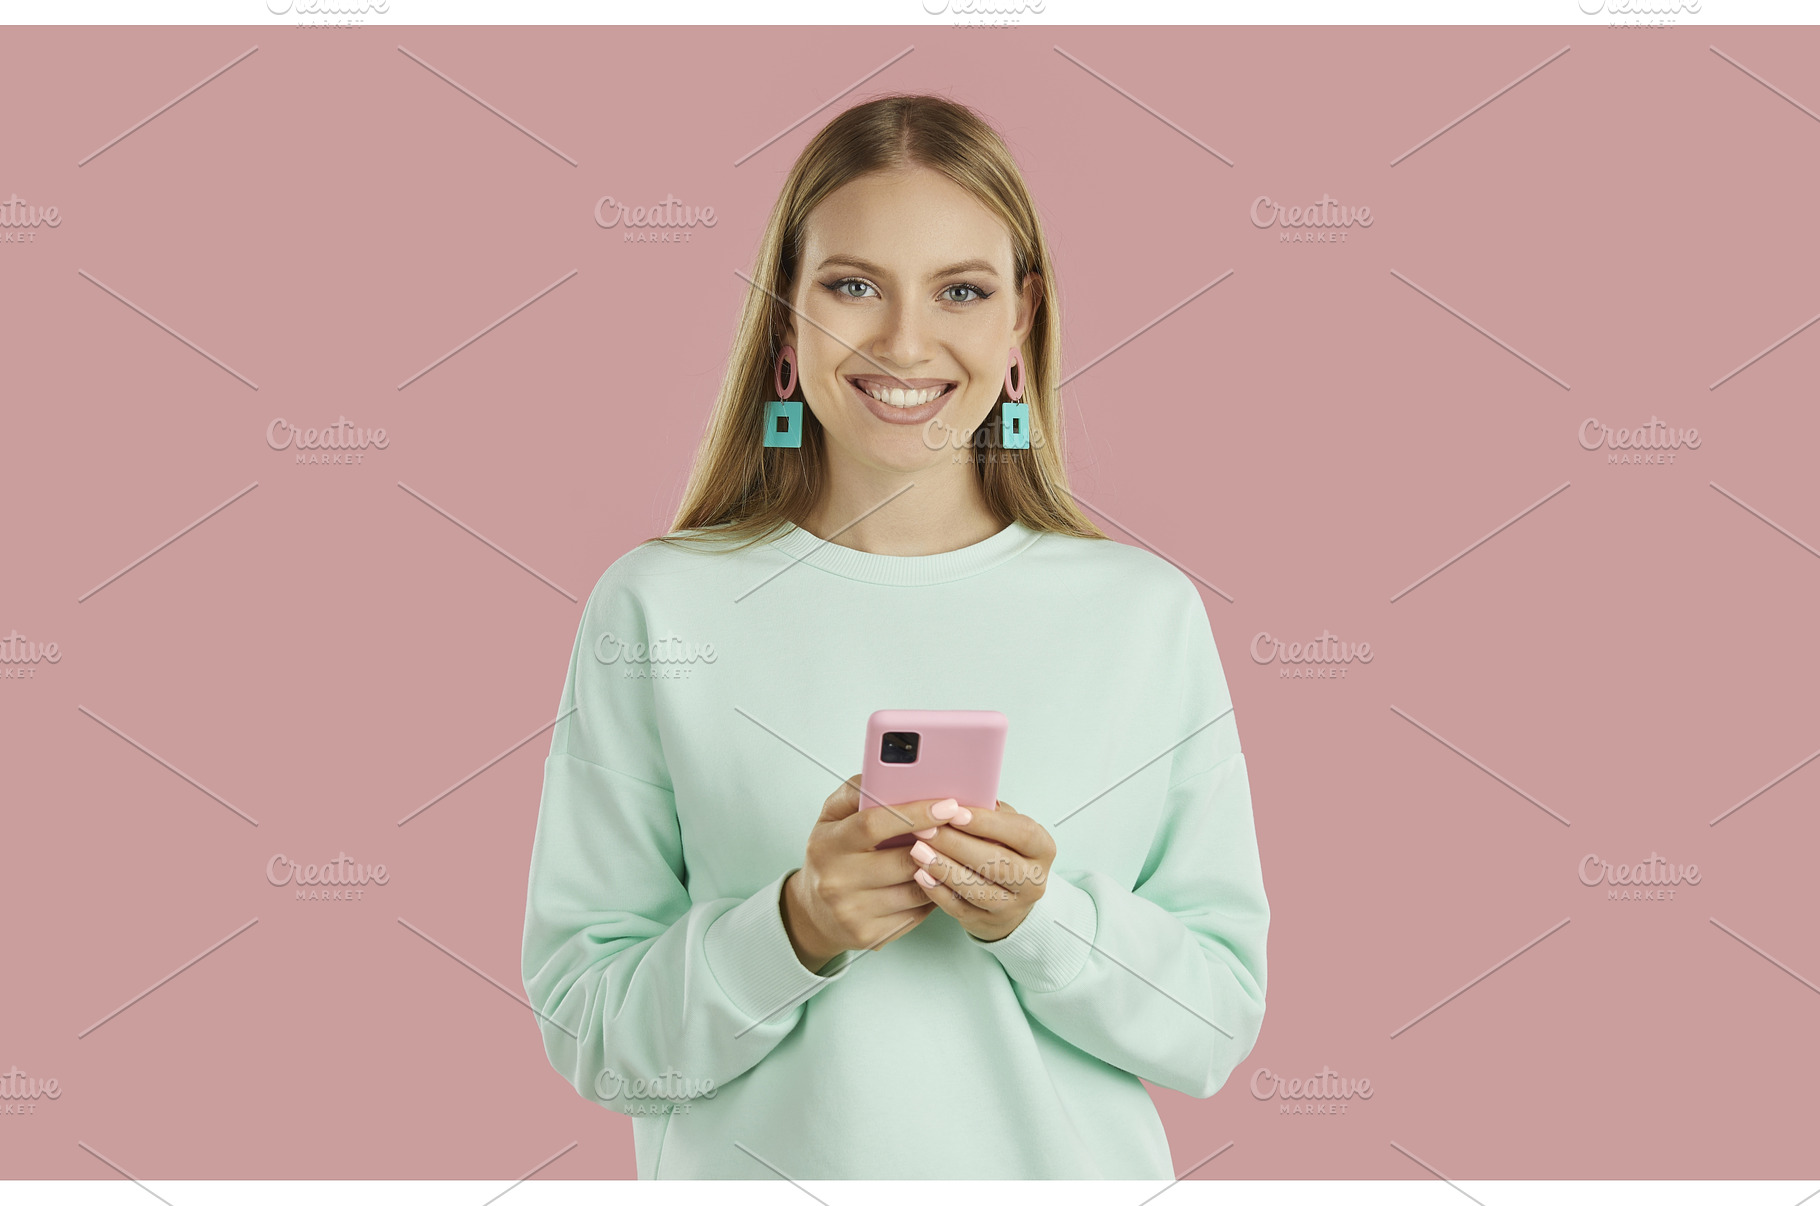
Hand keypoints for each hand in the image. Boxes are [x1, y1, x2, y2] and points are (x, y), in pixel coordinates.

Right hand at [781, 774, 962, 971]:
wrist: (813, 913)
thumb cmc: (831, 855)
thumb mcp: (831, 817)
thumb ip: (857, 791)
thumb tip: (890, 773)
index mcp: (827, 844)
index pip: (874, 824)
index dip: (915, 813)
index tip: (948, 805)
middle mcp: (836, 880)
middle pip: (902, 860)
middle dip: (938, 844)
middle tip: (962, 830)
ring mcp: (852, 911)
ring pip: (916, 888)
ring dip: (940, 870)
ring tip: (953, 853)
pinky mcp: (870, 935)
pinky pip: (916, 912)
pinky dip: (933, 894)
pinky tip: (937, 879)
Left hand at [908, 800, 1055, 942]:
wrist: (1011, 898)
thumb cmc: (1004, 850)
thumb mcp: (1006, 828)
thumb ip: (990, 813)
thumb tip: (958, 801)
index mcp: (1042, 850)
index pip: (1020, 834)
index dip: (986, 823)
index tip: (954, 812)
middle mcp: (1033, 881)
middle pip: (996, 863)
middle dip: (956, 844)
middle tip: (926, 830)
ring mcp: (1012, 907)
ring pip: (976, 889)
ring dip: (944, 869)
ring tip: (918, 851)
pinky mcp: (987, 923)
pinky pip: (960, 908)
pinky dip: (938, 892)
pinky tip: (921, 875)